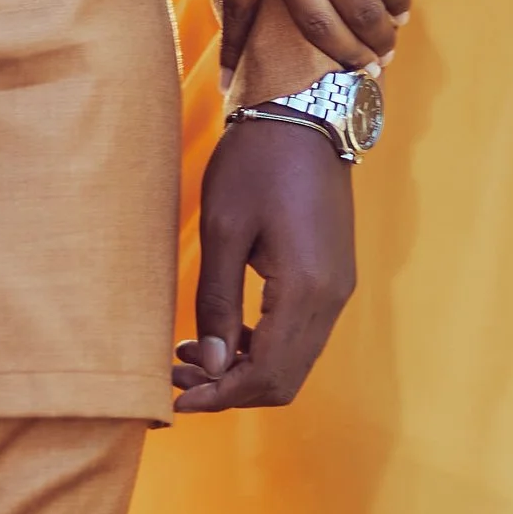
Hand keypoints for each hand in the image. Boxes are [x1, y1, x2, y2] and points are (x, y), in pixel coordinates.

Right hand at [166, 0, 408, 71]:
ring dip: (342, 55)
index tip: (401, 16)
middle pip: (363, 11)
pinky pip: (239, 18)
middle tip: (386, 54)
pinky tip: (234, 82)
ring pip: (318, 27)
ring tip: (355, 69)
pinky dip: (236, 53)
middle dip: (380, 40)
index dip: (401, 4)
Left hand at [174, 117, 355, 412]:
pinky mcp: (332, 277)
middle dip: (229, 389)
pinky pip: (299, 335)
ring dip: (243, 370)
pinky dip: (261, 347)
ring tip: (189, 356)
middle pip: (284, 379)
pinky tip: (221, 333)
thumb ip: (216, 301)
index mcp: (306, 289)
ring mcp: (337, 288)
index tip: (175, 399)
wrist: (304, 113)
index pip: (266, 373)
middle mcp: (332, 297)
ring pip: (293, 361)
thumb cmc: (257, 162)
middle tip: (177, 379)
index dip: (220, 396)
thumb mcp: (223, 228)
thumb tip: (209, 363)